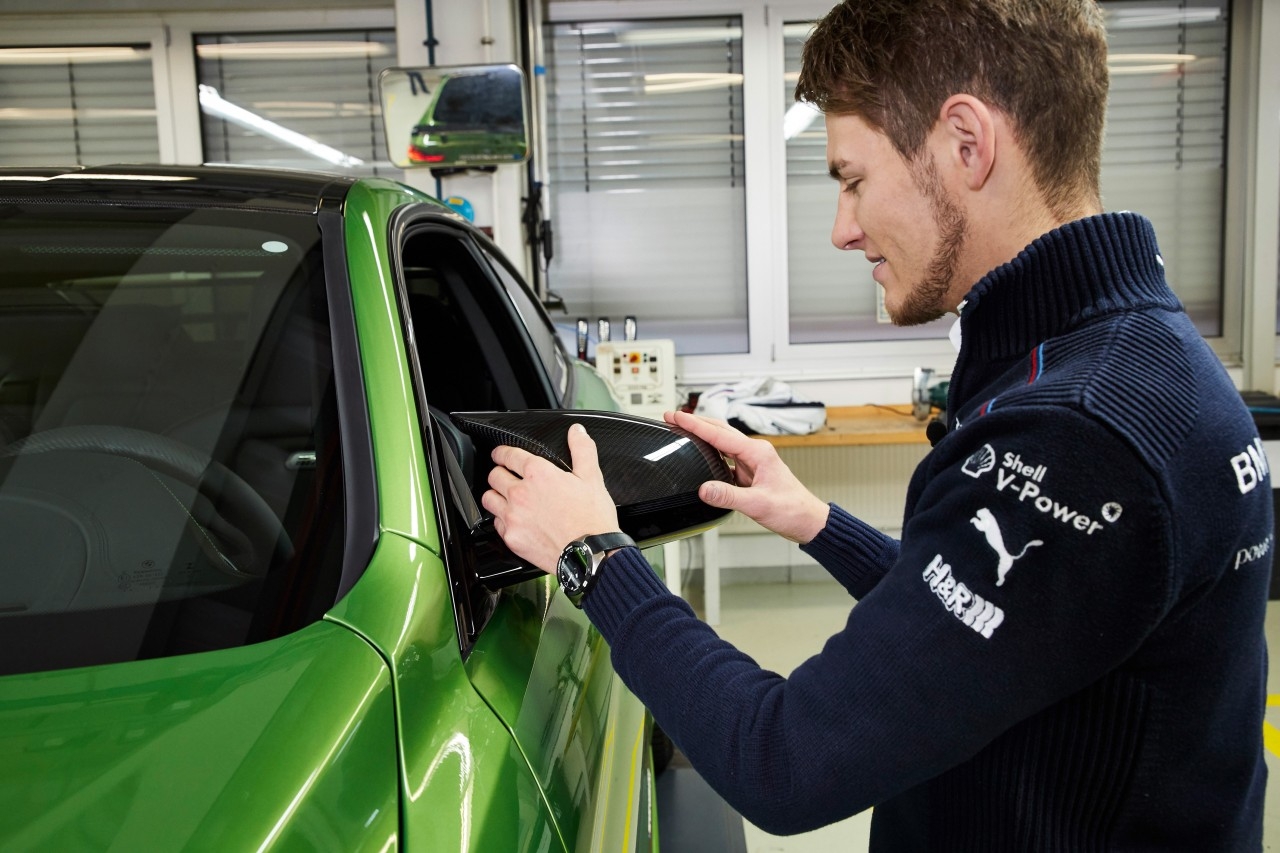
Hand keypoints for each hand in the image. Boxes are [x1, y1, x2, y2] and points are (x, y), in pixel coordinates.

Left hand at [482, 423, 621, 572]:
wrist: (590, 553)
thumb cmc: (592, 519)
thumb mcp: (592, 478)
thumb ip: (582, 450)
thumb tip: (577, 432)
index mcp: (539, 474)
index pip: (508, 455)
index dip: (502, 452)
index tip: (501, 454)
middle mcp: (521, 493)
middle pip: (494, 475)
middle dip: (499, 472)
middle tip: (505, 475)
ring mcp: (513, 516)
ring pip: (489, 498)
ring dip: (495, 495)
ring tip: (504, 497)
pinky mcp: (512, 536)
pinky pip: (496, 523)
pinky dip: (502, 520)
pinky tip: (513, 520)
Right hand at [664, 410, 829, 543]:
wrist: (807, 521)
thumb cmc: (791, 509)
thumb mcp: (758, 504)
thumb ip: (728, 496)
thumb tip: (704, 489)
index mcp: (758, 453)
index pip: (720, 434)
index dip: (695, 425)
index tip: (677, 416)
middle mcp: (755, 453)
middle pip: (720, 430)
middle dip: (696, 422)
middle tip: (673, 417)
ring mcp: (752, 462)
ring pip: (722, 442)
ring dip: (703, 435)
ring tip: (682, 430)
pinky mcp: (750, 473)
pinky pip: (726, 457)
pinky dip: (710, 452)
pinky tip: (701, 454)